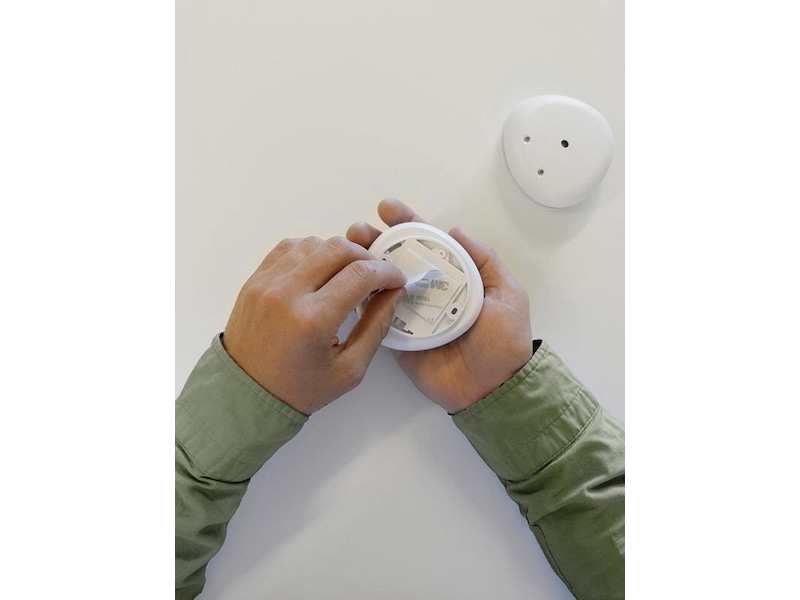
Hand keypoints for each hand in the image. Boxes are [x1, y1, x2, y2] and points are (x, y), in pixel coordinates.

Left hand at [223, 236, 406, 414]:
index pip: (361, 274)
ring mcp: (267, 283)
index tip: (396, 279)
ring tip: (348, 273)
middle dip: (366, 257)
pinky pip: (289, 247)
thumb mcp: (350, 369)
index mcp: (313, 320)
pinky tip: (321, 269)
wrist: (246, 393)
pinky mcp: (255, 280)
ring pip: (314, 243)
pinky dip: (311, 251)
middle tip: (376, 274)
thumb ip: (376, 326)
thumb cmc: (299, 388)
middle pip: (338, 249)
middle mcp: (287, 293)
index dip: (387, 272)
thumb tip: (394, 292)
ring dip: (338, 252)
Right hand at [347, 199, 532, 413]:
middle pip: (399, 258)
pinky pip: (377, 316)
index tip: (387, 208)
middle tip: (357, 230)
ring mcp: (411, 314)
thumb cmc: (504, 343)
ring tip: (346, 250)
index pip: (428, 243)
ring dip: (362, 265)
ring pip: (383, 283)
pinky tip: (347, 283)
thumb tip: (455, 230)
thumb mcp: (507, 295)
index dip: (408, 223)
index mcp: (455, 277)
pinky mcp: (398, 339)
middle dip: (376, 239)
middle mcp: (430, 291)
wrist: (492, 390)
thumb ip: (485, 262)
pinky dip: (361, 299)